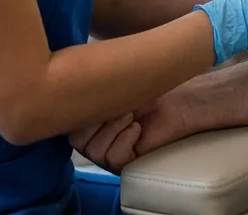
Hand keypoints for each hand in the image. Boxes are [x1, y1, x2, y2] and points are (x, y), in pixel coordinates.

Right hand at [70, 94, 189, 172]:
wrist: (180, 99)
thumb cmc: (150, 89)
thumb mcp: (114, 85)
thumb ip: (91, 89)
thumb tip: (71, 83)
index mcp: (88, 121)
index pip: (66, 124)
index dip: (79, 109)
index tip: (99, 94)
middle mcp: (96, 140)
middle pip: (76, 140)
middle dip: (96, 119)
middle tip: (119, 106)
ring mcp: (111, 154)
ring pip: (93, 151)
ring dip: (113, 128)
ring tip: (131, 116)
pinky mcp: (129, 164)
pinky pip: (113, 158)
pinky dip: (124, 140)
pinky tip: (137, 128)